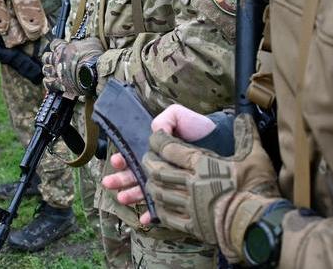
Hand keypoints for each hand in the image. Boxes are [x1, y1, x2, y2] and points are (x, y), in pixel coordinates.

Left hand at [41, 38, 103, 95]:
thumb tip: (87, 40)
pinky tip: (50, 81)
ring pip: (46, 70)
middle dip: (49, 58)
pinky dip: (48, 82)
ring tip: (53, 71)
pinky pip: (49, 84)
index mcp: (64, 48)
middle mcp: (57, 59)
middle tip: (54, 59)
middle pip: (46, 57)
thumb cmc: (94, 56)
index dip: (56, 45)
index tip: (59, 46)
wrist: (95, 73)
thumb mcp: (92, 42)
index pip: (54, 44)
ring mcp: (58, 72)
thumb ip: (85, 42)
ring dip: (48, 70)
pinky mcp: (61, 85)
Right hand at [102, 105, 217, 218]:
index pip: (134, 155)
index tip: (117, 161)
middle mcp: (160, 166)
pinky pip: (164, 206)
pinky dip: (153, 212)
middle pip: (134, 174)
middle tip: (109, 183)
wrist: (222, 139)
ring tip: (122, 198)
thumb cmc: (200, 127)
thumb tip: (152, 131)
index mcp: (156, 150)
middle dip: (121, 179)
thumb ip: (163, 120)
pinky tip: (146, 217)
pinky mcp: (179, 193)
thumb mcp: (178, 116)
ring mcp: (168, 180)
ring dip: (131, 194)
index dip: (123, 159)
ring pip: (144, 190)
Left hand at [143, 114, 278, 261]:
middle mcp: (191, 184)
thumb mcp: (254, 155)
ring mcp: (190, 206)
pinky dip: (159, 209)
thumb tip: (243, 116)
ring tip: (149, 179)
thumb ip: (245, 133)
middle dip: (149, 162)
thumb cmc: (256, 187)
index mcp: (202, 164)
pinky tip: (159, 206)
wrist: (259, 223)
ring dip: (151, 185)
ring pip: (159, 193)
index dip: (158, 141)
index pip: (169, 149)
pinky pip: (168, 217)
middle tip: (148, 157)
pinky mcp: (193, 226)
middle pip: (158, 171)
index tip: (155, 138)